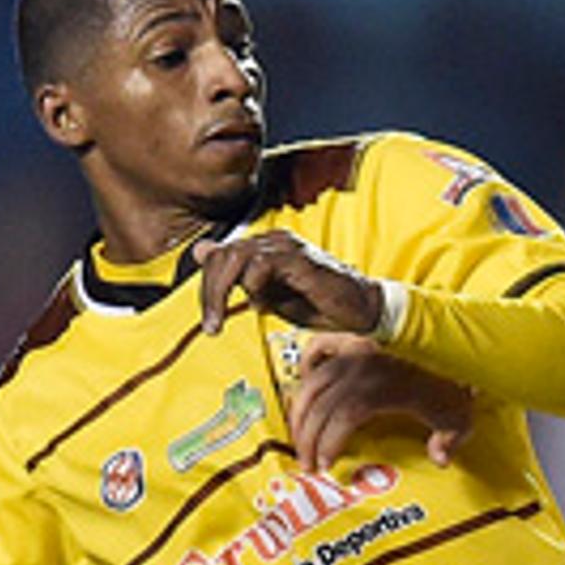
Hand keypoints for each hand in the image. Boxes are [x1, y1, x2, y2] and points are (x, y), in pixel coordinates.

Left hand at [194, 231, 383, 335]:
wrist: (362, 310)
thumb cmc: (321, 304)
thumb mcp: (271, 296)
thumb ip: (239, 278)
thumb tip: (201, 252)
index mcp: (266, 247)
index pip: (221, 255)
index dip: (208, 286)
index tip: (209, 318)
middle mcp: (274, 240)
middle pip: (224, 254)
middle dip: (210, 292)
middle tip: (211, 323)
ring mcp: (287, 247)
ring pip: (237, 256)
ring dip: (223, 291)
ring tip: (223, 318)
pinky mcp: (301, 259)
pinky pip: (263, 263)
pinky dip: (255, 285)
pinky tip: (264, 305)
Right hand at [291, 333, 474, 474]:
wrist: (457, 354)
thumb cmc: (451, 389)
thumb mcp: (457, 419)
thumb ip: (448, 442)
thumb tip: (439, 459)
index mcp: (387, 384)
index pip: (345, 414)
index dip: (330, 441)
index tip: (325, 465)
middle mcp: (364, 365)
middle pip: (321, 404)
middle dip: (308, 437)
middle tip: (308, 464)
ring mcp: (354, 353)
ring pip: (311, 384)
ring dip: (299, 414)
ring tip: (299, 441)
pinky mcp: (351, 343)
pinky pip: (315, 350)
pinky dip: (304, 370)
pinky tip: (304, 394)